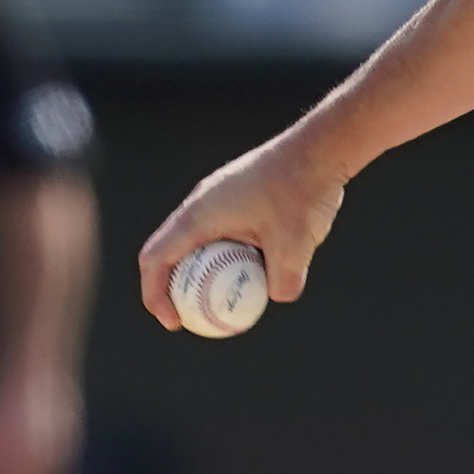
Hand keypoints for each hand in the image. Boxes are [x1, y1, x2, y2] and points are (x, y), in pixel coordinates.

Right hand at [135, 132, 349, 330]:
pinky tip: (256, 271)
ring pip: (198, 244)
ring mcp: (218, 200)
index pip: (155, 258)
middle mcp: (201, 206)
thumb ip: (283, 280)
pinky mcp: (237, 198)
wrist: (319, 151)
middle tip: (198, 318)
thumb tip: (279, 297)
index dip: (154, 295)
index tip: (175, 322)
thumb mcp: (296, 246)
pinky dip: (227, 257)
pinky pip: (220, 234)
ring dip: (205, 273)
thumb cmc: (301, 192)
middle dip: (177, 290)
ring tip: (228, 300)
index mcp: (198, 216)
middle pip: (171, 253)